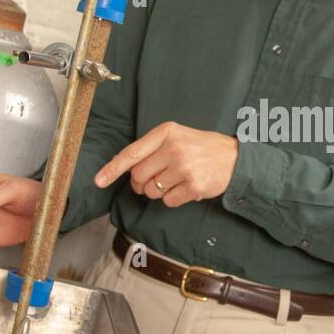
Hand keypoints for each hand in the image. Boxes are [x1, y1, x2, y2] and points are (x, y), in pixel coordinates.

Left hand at [94, 122, 238, 207]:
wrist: (235, 157)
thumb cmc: (201, 147)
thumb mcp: (176, 136)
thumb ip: (152, 148)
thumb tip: (126, 170)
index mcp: (166, 132)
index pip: (132, 153)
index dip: (113, 169)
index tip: (99, 180)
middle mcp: (173, 148)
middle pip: (138, 176)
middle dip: (140, 183)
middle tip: (153, 180)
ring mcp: (184, 168)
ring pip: (151, 191)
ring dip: (157, 191)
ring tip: (174, 181)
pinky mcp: (193, 186)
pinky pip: (168, 201)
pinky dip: (173, 199)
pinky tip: (185, 188)